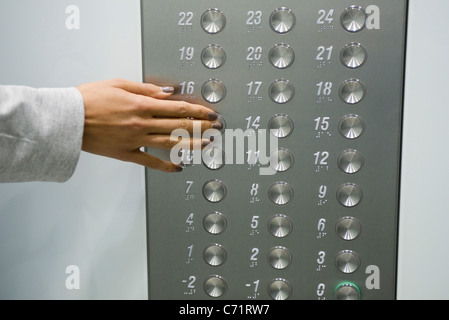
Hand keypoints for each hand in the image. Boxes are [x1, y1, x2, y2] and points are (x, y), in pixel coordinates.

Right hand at [77, 79, 220, 171]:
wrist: (68, 119)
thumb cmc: (90, 99)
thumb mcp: (119, 84)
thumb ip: (146, 90)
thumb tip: (168, 93)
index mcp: (141, 105)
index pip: (177, 108)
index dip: (198, 111)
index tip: (210, 112)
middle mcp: (142, 124)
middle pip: (179, 126)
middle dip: (202, 126)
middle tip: (217, 127)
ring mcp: (135, 140)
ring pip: (170, 143)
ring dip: (192, 144)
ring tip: (208, 144)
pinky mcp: (127, 154)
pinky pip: (150, 161)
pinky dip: (166, 165)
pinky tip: (179, 167)